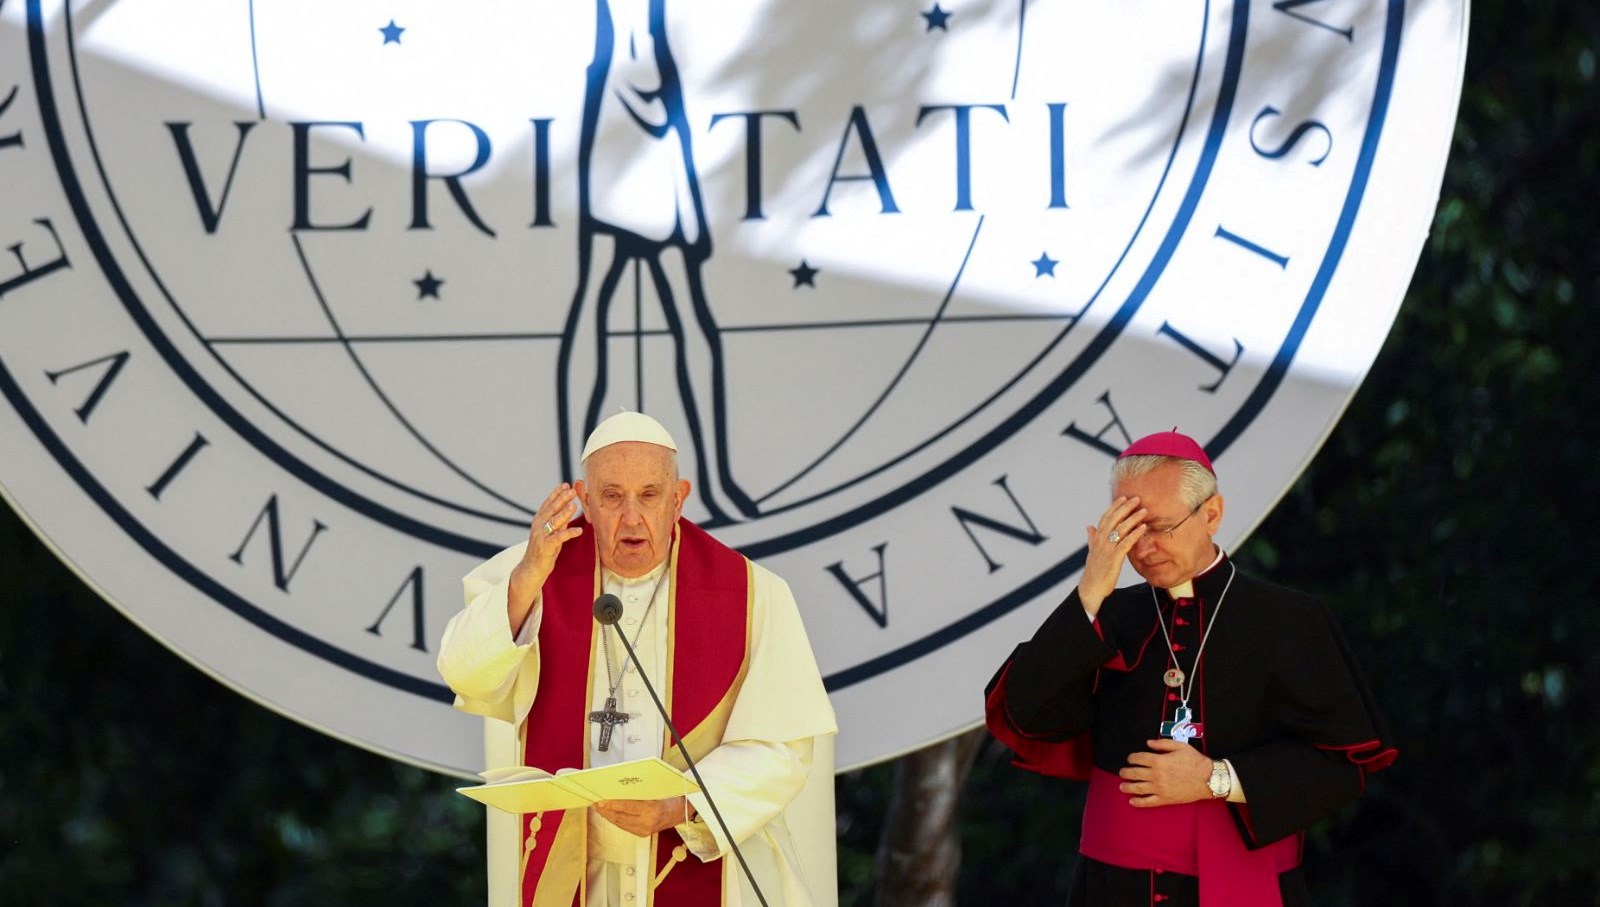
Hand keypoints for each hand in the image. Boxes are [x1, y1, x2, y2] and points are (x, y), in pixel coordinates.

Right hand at [506, 483, 583, 631]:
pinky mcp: (546, 547)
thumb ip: (559, 523)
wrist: (531, 569)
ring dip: (564, 513)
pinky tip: (579, 530)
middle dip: (561, 499)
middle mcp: (538, 526)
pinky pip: (558, 538)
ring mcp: (541, 536)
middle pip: (551, 510)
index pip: (547, 504)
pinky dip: (569, 533)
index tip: (565, 484)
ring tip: (574, 505)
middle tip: (572, 489)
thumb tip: (569, 510)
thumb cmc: (543, 551)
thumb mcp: (552, 534)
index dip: (555, 494)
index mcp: (539, 521)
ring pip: (553, 522)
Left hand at [593, 796, 692, 836]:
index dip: (612, 804)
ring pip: (620, 823)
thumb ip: (637, 793)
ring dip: (608, 816)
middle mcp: (647, 822)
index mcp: (652, 810)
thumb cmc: (667, 798)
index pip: (627, 807)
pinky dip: (615, 820)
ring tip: (600, 809)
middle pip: (621, 817)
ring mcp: (644, 830)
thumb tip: (617, 791)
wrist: (678, 813)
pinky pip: (624, 827)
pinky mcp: (642, 834)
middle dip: (606, 811)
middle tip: (596, 804)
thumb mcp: (654, 792)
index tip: (601, 801)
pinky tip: (609, 815)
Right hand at [1078, 495, 1147, 615]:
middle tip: (1137, 499)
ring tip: (1144, 511)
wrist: (1091, 587)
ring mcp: (1107, 549)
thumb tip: (1089, 527)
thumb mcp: (1092, 552)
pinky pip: (1126, 543)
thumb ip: (1092, 538)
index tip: (1124, 497)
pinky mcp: (1114, 558)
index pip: (1106, 517)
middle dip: (1126, 508)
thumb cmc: (1094, 571)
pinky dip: (1135, 534)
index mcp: (1096, 538)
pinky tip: (1143, 528)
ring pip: (1121, 529)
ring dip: (1133, 518)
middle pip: (1114, 519)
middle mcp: (1101, 541)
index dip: (1114, 506)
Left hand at [1118, 738, 1212, 806]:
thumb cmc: (1195, 761)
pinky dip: (1139, 802)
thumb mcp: (1180, 746)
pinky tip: (1132, 801)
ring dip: (1127, 787)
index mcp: (1159, 761)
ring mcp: (1160, 788)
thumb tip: (1148, 743)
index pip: (1139, 758)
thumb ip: (1162, 744)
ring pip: (1138, 788)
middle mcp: (1156, 775)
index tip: (1130, 759)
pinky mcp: (1165, 799)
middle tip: (1122, 772)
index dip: (1131, 758)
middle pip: (1135, 773)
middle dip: (1126, 772)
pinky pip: (1149, 802)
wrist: (1209, 779)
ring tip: (1122, 786)